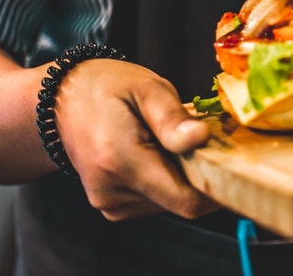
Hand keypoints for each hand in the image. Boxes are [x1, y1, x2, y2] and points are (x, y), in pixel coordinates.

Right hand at [54, 59, 218, 220]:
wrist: (59, 103)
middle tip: (200, 138)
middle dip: (200, 175)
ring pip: (170, 202)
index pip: (184, 199)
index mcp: (119, 160)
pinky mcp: (111, 206)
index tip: (233, 163)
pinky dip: (166, 180)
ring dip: (182, 176)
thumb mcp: (146, 88)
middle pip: (181, 201)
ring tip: (170, 141)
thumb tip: (201, 139)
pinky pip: (155, 200)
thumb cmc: (105, 87)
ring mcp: (108, 202)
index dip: (217, 189)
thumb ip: (173, 117)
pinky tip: (156, 153)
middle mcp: (110, 190)